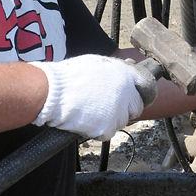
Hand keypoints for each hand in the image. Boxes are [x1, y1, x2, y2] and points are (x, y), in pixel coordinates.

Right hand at [29, 54, 156, 138]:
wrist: (51, 93)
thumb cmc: (68, 77)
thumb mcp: (96, 62)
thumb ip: (115, 68)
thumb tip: (127, 67)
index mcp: (124, 75)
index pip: (144, 86)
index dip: (136, 92)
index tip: (132, 97)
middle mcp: (126, 93)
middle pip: (136, 107)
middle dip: (125, 109)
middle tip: (106, 108)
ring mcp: (117, 112)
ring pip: (121, 121)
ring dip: (110, 120)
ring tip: (90, 112)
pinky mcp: (107, 128)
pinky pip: (107, 133)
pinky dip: (98, 131)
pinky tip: (85, 121)